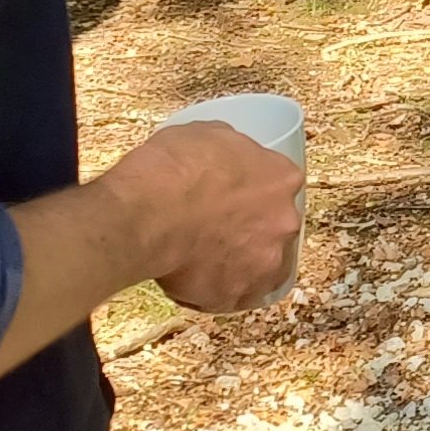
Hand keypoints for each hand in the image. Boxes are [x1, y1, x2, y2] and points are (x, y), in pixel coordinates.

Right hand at [103, 119, 306, 311]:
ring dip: (238, 262)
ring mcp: (265, 262)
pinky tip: (191, 278)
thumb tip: (223, 157)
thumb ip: (229, 149)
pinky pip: (232, 296)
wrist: (146, 214)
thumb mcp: (205, 134)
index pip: (279, 185)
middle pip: (274, 227)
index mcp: (282, 178)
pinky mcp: (237, 294)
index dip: (254, 190)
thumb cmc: (171, 171)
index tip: (234, 194)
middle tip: (214, 226)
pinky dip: (215, 290)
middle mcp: (283, 221)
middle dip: (249, 228)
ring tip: (203, 257)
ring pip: (259, 266)